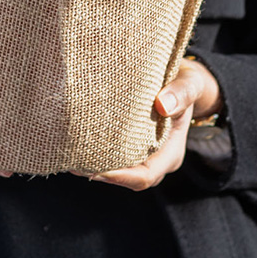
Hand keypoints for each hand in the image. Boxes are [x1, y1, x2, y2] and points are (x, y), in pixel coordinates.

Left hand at [80, 58, 221, 191]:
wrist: (184, 80)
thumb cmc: (186, 82)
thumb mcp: (189, 84)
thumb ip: (181, 93)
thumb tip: (162, 105)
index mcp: (171, 153)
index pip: (146, 176)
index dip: (121, 176)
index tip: (96, 170)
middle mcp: (157, 158)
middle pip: (128, 177)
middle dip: (101, 173)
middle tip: (72, 163)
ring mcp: (144, 152)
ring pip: (118, 167)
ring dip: (95, 164)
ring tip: (68, 154)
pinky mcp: (133, 142)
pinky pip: (115, 152)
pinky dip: (97, 150)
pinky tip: (76, 143)